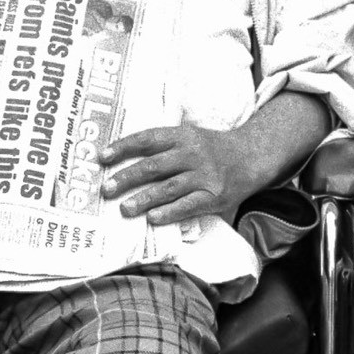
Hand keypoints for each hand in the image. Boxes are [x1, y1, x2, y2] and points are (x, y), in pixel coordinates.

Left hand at [101, 124, 248, 225]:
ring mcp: (204, 175)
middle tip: (106, 189)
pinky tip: (153, 218)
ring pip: (168, 188)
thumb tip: (124, 160)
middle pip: (153, 166)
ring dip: (143, 199)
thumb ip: (164, 146)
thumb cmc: (212, 149)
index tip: (102, 157)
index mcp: (182, 136)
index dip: (123, 147)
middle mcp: (192, 153)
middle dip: (127, 177)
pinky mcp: (214, 196)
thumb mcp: (190, 137)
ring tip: (124, 209)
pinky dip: (169, 212)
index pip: (147, 139)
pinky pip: (188, 205)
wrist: (251, 156)